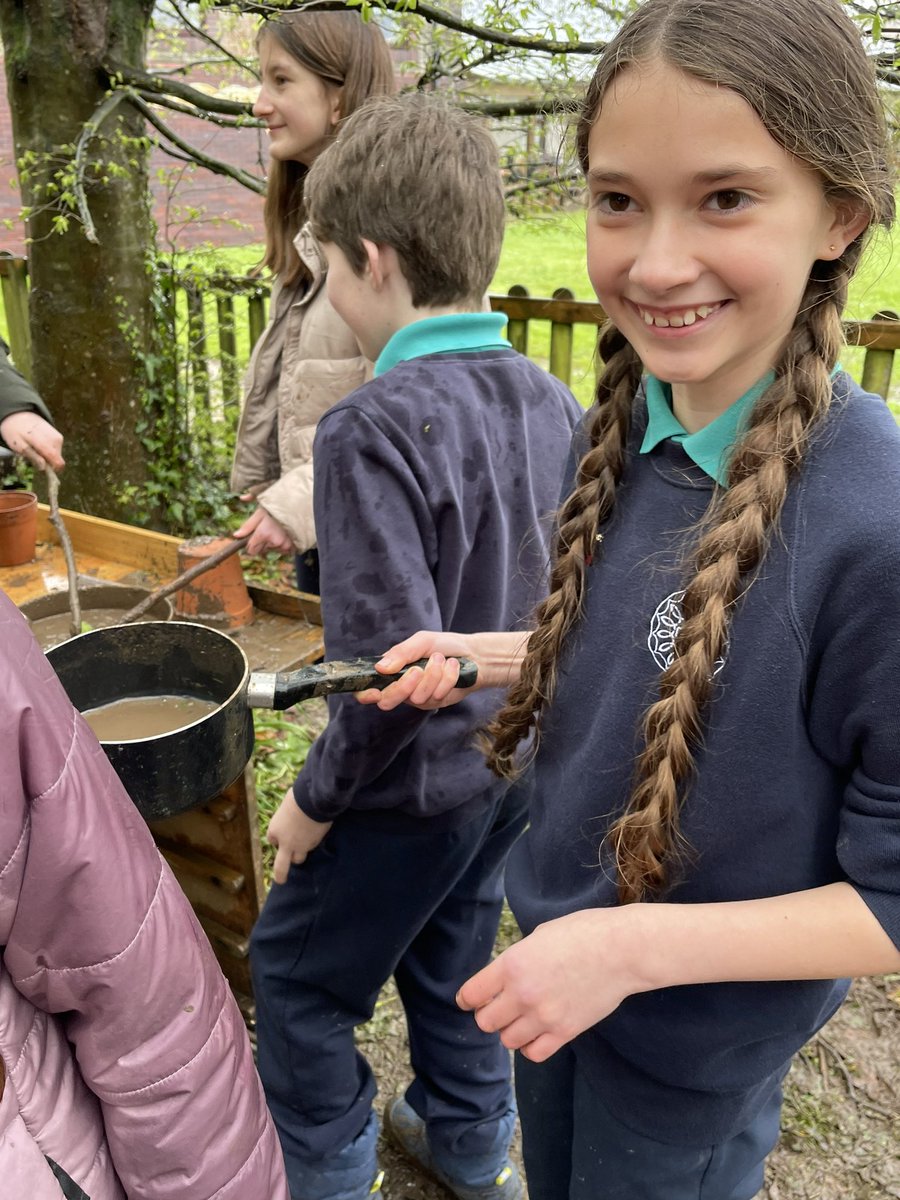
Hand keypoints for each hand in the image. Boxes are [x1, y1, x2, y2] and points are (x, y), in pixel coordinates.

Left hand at [0, 412, 64, 470]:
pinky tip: (38, 443)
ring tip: (34, 446)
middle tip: (32, 454)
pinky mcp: (59, 436)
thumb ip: (32, 456)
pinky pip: (56, 449)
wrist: (19, 415)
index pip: (58, 463)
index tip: (42, 468)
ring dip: (46, 455)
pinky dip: (48, 449)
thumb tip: (44, 467)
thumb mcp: (18, 446)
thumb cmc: (16, 431)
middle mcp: (55, 440)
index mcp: (45, 443)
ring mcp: (58, 437)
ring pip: (57, 455)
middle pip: (57, 460)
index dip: (52, 470)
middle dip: (46, 461)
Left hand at [233, 504, 293, 555]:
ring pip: (272, 550)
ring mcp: (284, 546)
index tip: (254, 537)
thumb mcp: (260, 513)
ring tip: (279, 530)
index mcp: (263, 534)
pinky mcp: (293, 548)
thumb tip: (236, 535)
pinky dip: (283, 545)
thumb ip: (248, 526)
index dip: (251, 544)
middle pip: (261, 551)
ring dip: (273, 543)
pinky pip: (283, 551)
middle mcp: (273, 542)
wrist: (299, 508)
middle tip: (268, 530)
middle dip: (262, 543)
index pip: (251, 550)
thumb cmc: (277, 508)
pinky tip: (286, 535)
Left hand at [267, 786, 332, 883]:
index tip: (279, 836)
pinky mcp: (316, 843)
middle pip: (282, 866)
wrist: (314, 801)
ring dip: (299, 854)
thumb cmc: (296, 799)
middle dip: (280, 875)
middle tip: (281, 880)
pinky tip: (314, 833)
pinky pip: (311, 847)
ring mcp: (302, 845)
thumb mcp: (284, 807)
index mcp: (275, 830)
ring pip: (299, 858)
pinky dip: (311, 843)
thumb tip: (290, 822)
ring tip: (303, 846)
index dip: (276, 838)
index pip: (272, 840)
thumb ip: (285, 819)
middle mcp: (286, 843)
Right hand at [355, 632, 478, 710]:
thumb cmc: (444, 645)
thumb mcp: (421, 641)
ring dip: (433, 674)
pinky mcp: (435, 702)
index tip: (374, 692)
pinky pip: (437, 694)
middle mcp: (401, 687)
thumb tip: (380, 667)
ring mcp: (418, 697)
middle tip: (418, 669)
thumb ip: (401, 653)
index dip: (365, 694)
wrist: (474, 654)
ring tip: (442, 660)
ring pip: (417, 697)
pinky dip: (448, 677)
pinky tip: (453, 667)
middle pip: (388, 701)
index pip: (368, 689)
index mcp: (391, 670)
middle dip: (403, 686)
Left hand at [456, 909, 638, 1062]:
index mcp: (512, 965)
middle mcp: (522, 994)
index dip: (468, 998)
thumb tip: (506, 976)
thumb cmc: (583, 932)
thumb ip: (517, 960)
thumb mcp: (539, 936)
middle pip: (486, 1022)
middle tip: (501, 1006)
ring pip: (507, 1040)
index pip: (472, 994)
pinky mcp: (565, 1032)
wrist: (621, 950)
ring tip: (523, 1018)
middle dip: (489, 1014)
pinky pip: (534, 1053)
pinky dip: (531, 1046)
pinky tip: (538, 1032)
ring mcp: (544, 1016)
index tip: (471, 1000)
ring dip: (510, 1030)